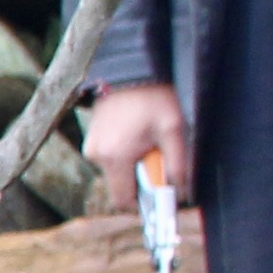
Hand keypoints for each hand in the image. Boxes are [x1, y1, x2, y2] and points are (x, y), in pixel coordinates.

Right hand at [84, 80, 187, 211]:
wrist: (131, 70)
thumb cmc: (154, 97)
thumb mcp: (174, 130)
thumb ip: (178, 165)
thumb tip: (182, 192)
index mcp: (115, 157)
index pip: (124, 200)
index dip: (143, 202)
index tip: (159, 193)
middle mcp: (96, 156)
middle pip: (120, 184)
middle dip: (141, 176)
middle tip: (157, 152)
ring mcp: (90, 146)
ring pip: (116, 170)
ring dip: (133, 162)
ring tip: (146, 137)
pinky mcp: (91, 139)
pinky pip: (110, 157)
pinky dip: (125, 151)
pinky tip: (134, 131)